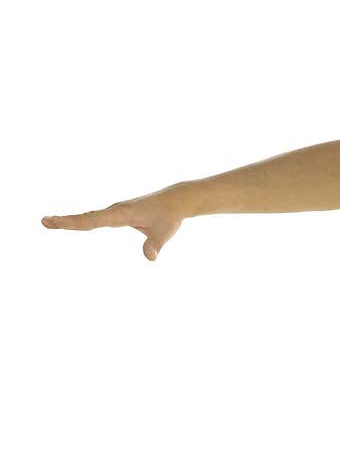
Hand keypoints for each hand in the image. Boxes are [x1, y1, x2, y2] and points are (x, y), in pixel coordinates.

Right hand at [41, 184, 189, 260]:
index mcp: (122, 213)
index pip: (93, 220)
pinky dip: (82, 221)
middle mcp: (116, 210)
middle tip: (43, 222)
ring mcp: (116, 211)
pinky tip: (71, 224)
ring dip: (71, 220)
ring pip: (90, 217)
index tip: (54, 220)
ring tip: (48, 222)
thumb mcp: (165, 232)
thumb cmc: (170, 216)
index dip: (73, 222)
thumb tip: (150, 257)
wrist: (176, 200)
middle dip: (66, 221)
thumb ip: (156, 245)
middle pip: (87, 218)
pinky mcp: (119, 214)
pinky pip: (97, 218)